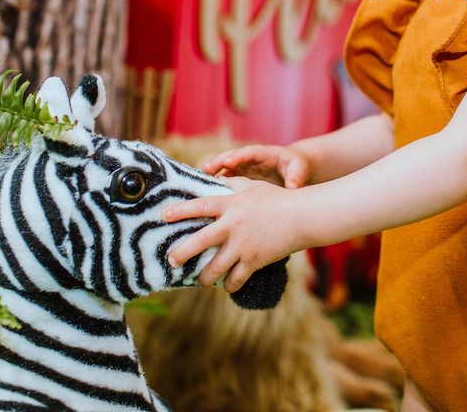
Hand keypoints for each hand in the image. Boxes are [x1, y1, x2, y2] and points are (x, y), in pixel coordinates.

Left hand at [163, 177, 306, 292]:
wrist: (303, 217)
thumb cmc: (278, 199)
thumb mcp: (254, 187)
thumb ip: (233, 185)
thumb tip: (218, 180)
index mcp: (231, 204)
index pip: (199, 206)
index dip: (180, 211)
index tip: (163, 216)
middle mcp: (233, 225)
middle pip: (200, 241)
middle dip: (181, 253)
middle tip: (171, 260)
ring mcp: (243, 245)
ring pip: (215, 267)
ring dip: (204, 278)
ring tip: (200, 281)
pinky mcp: (255, 261)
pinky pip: (236, 279)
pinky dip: (229, 284)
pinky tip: (226, 285)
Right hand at [201, 144, 309, 187]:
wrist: (293, 169)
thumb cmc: (297, 166)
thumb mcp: (299, 169)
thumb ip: (295, 176)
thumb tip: (292, 187)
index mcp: (264, 153)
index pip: (249, 152)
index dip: (238, 156)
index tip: (227, 161)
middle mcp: (250, 158)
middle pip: (232, 157)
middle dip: (218, 161)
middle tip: (204, 169)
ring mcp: (244, 167)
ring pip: (225, 168)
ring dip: (212, 173)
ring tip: (197, 181)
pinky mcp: (241, 176)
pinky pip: (226, 178)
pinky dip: (216, 184)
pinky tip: (205, 193)